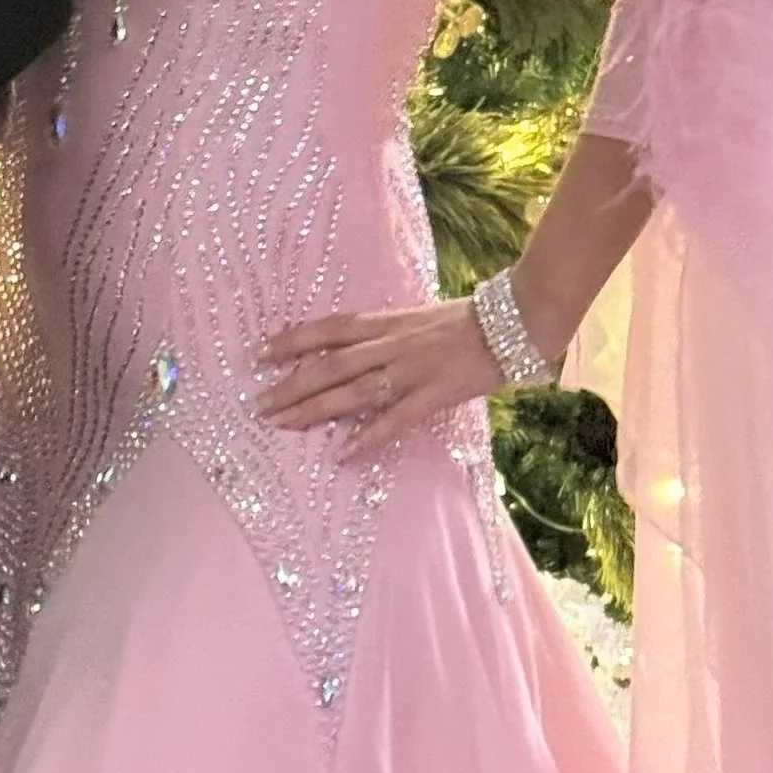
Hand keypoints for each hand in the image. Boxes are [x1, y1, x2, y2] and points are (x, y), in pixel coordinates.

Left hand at [255, 298, 504, 463]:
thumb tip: (353, 350)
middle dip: (290, 384)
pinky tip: (343, 454)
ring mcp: (411, 370)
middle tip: (258, 404)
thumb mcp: (417, 318)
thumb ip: (386, 335)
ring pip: (352, 391)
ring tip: (282, 424)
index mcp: (386, 323)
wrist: (514, 321)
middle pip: (329, 365)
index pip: (327, 329)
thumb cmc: (467, 320)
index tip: (259, 354)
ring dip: (314, 409)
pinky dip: (368, 436)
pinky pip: (395, 419)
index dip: (291, 341)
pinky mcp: (434, 395)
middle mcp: (390, 344)